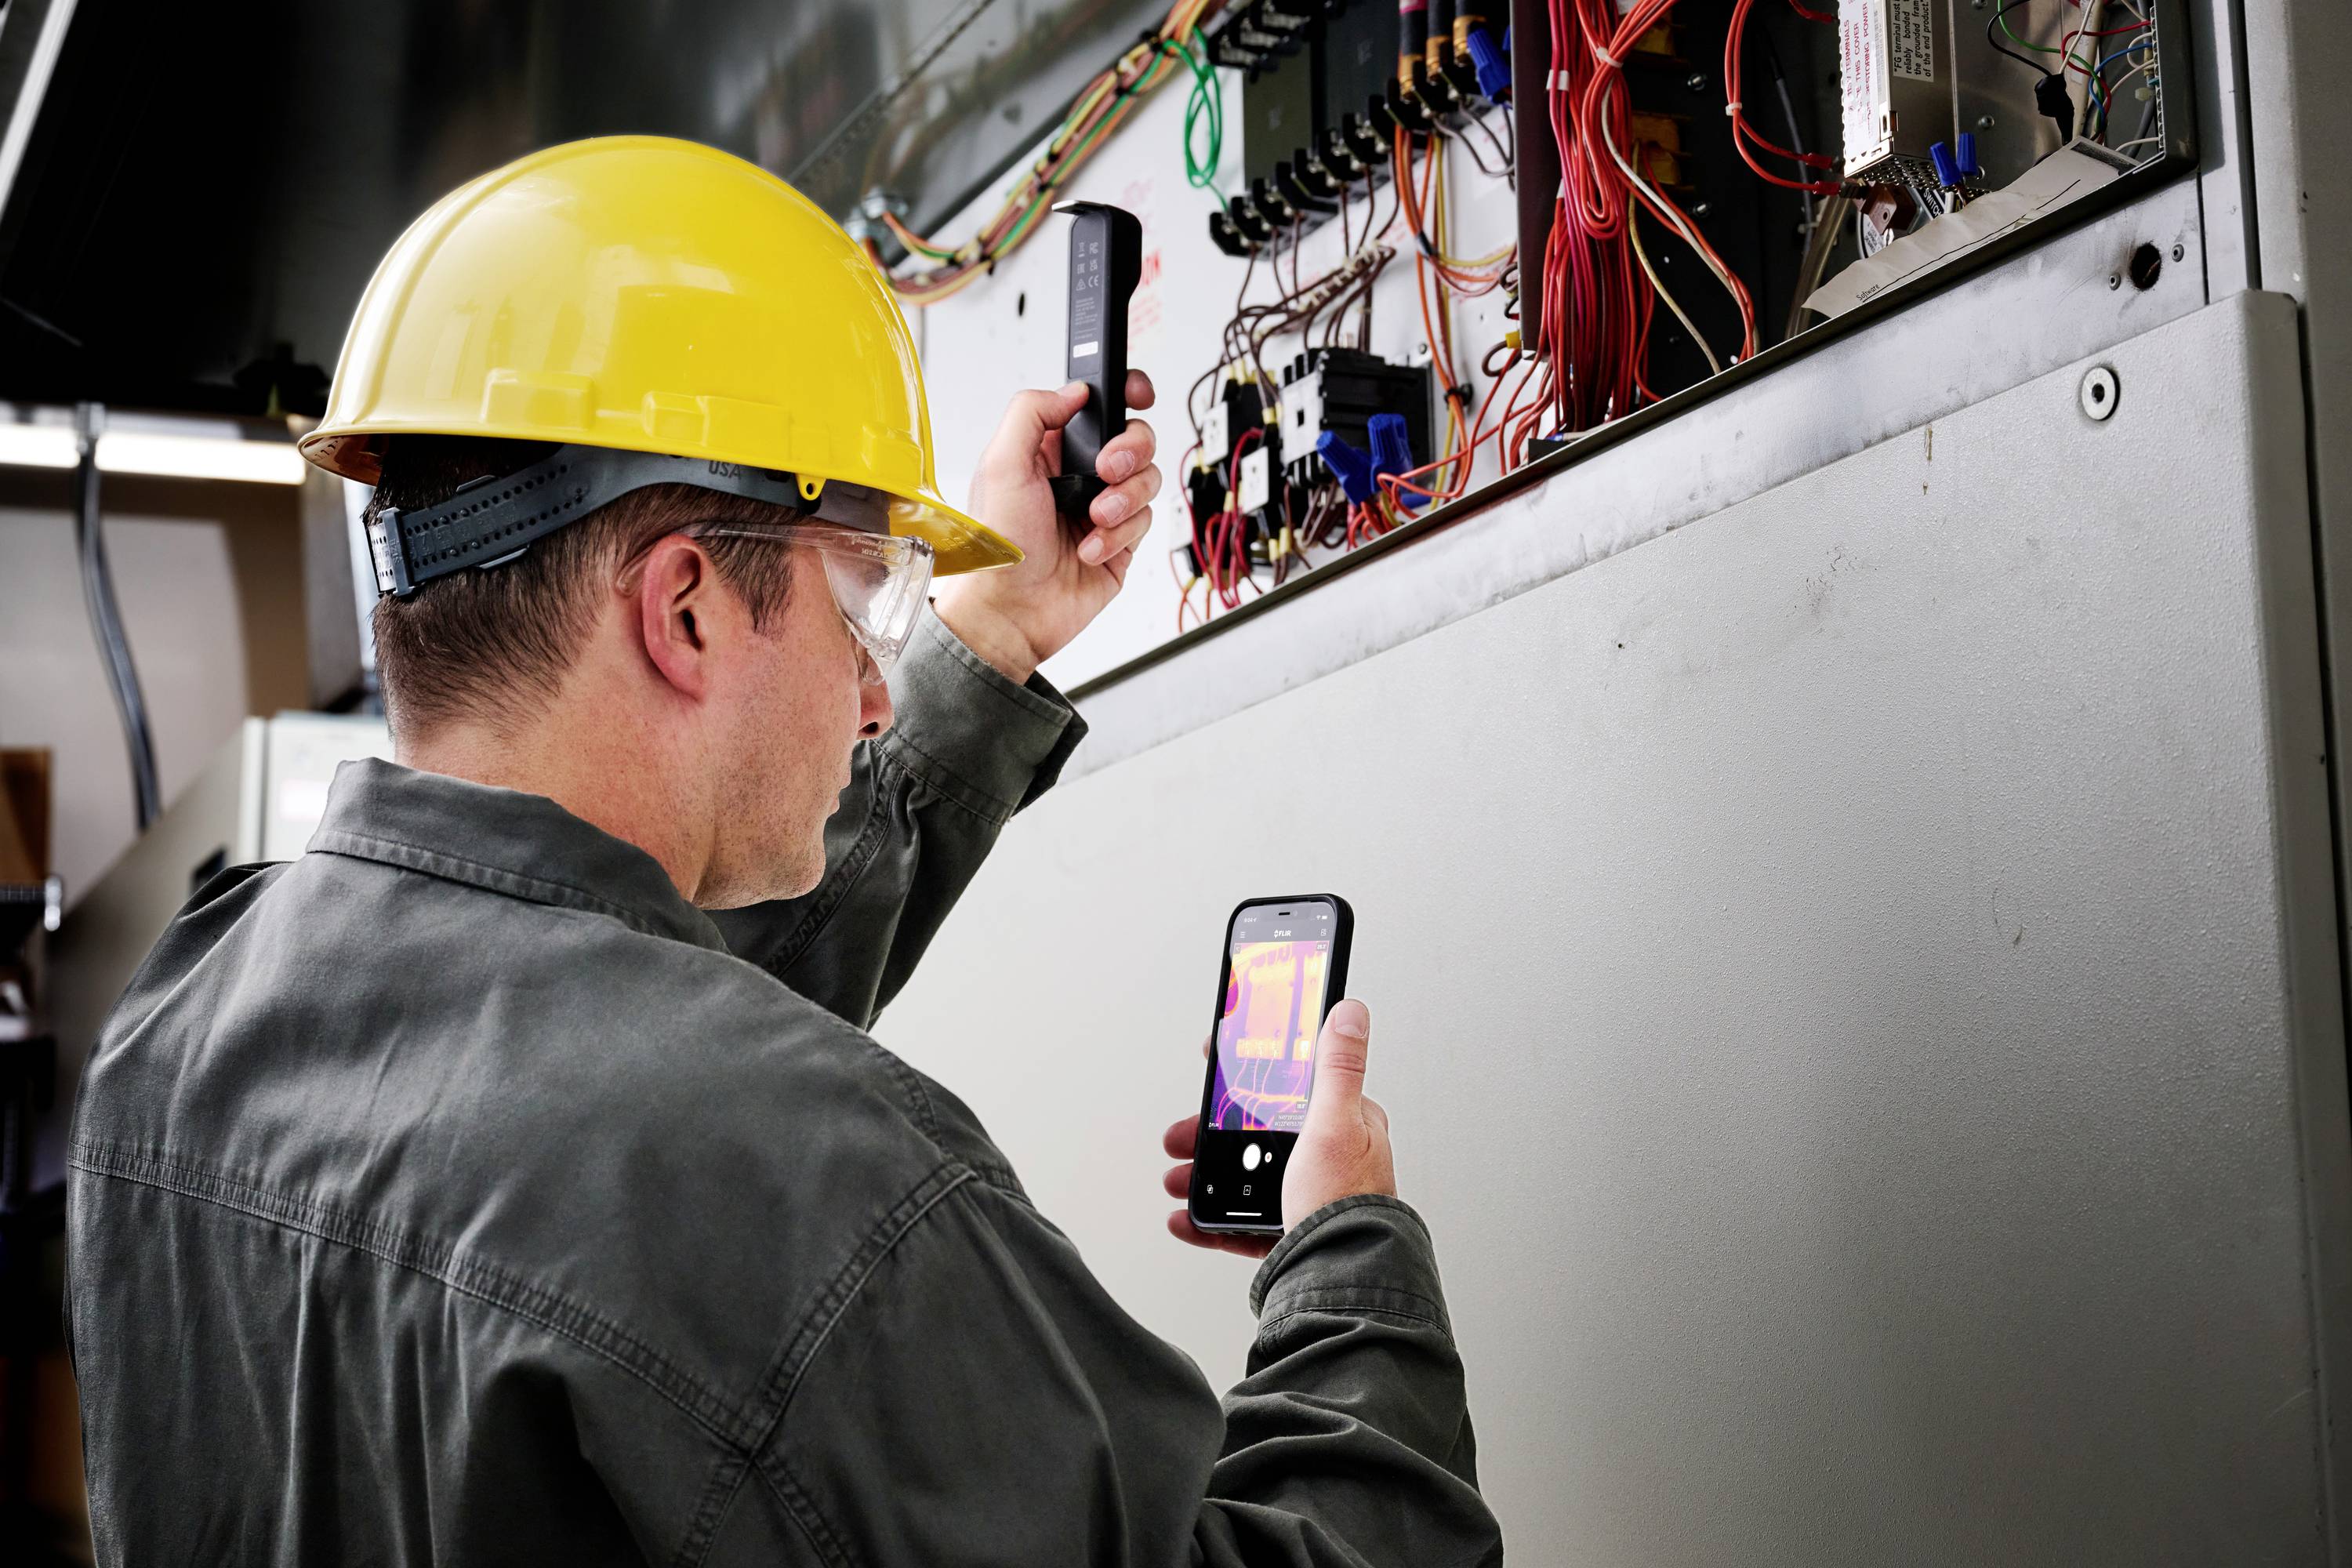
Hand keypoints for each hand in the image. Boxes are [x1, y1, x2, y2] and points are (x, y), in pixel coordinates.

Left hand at [931, 371, 1162, 683]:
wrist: (1012, 612)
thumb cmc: (998, 547)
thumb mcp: (1000, 464)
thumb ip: (1032, 412)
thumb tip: (1075, 390)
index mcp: (1050, 448)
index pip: (1098, 405)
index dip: (1124, 393)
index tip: (1136, 394)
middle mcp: (1079, 474)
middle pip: (1134, 437)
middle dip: (1130, 450)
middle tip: (1106, 470)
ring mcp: (1103, 508)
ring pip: (1146, 479)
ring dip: (1123, 500)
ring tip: (1092, 520)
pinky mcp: (1121, 543)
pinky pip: (1144, 522)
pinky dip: (1118, 536)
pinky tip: (1087, 549)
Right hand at [1162, 1000, 1395, 1258]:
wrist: (1343, 1281)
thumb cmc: (1347, 1205)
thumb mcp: (1335, 1124)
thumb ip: (1337, 1068)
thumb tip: (1350, 1011)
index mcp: (1345, 1124)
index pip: (1291, 1084)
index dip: (1249, 1074)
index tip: (1216, 1066)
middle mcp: (1330, 1159)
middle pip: (1257, 1134)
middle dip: (1210, 1134)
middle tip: (1180, 1136)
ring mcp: (1309, 1197)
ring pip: (1245, 1178)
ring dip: (1203, 1177)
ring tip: (1177, 1180)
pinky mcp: (1292, 1235)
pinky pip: (1242, 1225)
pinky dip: (1210, 1222)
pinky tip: (1187, 1219)